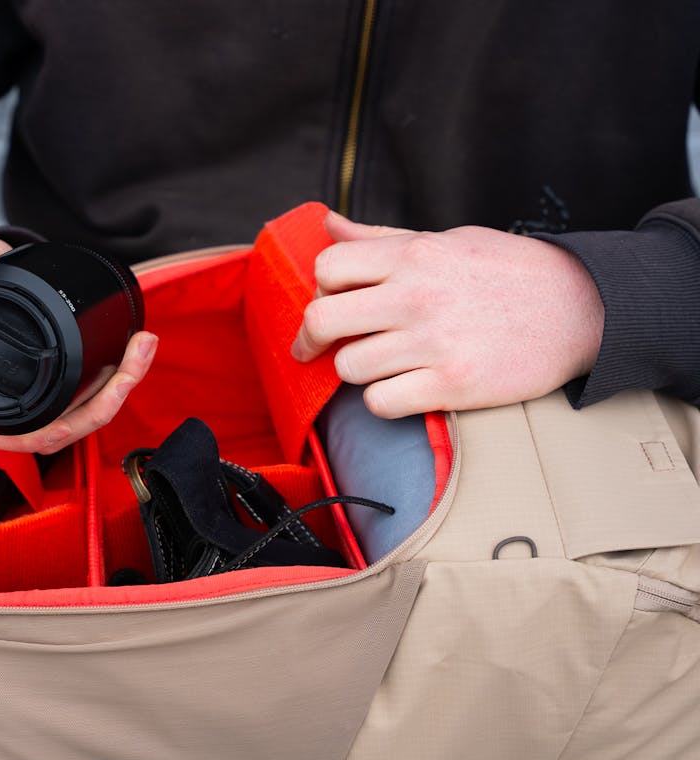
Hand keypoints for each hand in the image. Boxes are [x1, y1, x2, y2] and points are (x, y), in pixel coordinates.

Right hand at [0, 233, 158, 453]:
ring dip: (121, 388)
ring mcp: (37, 415)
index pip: (38, 434)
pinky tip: (133, 355)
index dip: (76, 420)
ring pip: (85, 417)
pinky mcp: (55, 399)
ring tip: (144, 347)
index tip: (112, 383)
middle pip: (74, 427)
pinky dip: (113, 383)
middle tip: (140, 349)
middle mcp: (13, 426)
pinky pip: (87, 403)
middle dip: (115, 396)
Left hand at [291, 212, 603, 417]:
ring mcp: (433, 342)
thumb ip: (382, 238)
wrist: (581, 308)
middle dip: (311, 339)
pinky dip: (382, 400)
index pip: (327, 268)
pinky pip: (380, 402)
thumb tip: (328, 223)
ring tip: (379, 364)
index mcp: (413, 255)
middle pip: (321, 321)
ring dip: (356, 370)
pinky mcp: (452, 384)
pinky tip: (400, 387)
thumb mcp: (447, 239)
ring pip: (347, 367)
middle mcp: (417, 296)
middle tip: (316, 348)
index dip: (321, 289)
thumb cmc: (507, 272)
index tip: (331, 303)